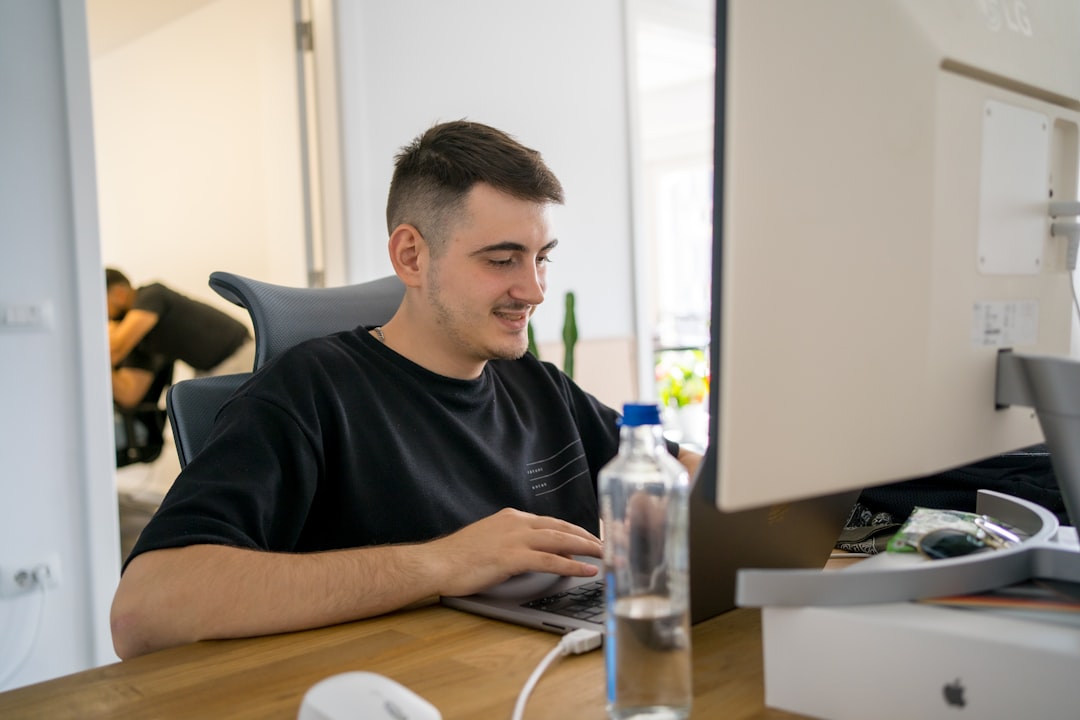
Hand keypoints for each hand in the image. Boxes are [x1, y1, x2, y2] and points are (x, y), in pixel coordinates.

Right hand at [430, 508, 600, 596]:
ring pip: (560, 540)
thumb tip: (539, 554)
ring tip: (606, 554)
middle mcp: (516, 523)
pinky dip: (571, 565)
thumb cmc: (459, 557)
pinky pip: (549, 560)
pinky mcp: (511, 557)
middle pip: (561, 527)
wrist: (437, 563)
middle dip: (588, 536)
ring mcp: (514, 538)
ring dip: (587, 547)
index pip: (552, 521)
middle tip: (609, 543)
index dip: (575, 529)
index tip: (591, 536)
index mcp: (512, 518)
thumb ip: (516, 544)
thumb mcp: (491, 542)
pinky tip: (586, 570)